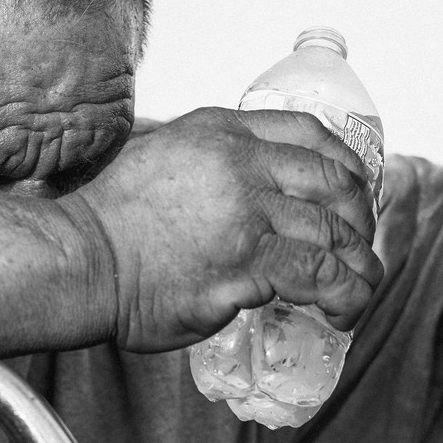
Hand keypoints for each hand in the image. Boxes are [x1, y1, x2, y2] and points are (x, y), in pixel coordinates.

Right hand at [62, 107, 381, 351]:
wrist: (82, 257)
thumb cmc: (112, 219)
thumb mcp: (161, 154)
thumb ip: (207, 158)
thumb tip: (239, 178)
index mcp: (222, 131)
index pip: (309, 132)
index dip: (346, 164)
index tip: (355, 192)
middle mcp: (242, 162)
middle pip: (335, 181)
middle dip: (360, 218)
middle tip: (358, 248)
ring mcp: (248, 211)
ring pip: (335, 232)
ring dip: (360, 265)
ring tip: (359, 290)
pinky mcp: (249, 261)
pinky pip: (321, 275)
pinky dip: (344, 294)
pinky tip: (341, 311)